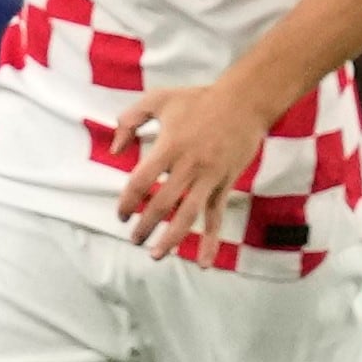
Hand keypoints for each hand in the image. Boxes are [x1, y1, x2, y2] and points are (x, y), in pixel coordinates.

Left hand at [108, 81, 275, 261]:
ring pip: (188, 215)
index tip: (120, 215)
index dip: (127, 202)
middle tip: (134, 239)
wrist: (245, 102)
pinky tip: (203, 262)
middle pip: (162, 204)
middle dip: (145, 226)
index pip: (141, 182)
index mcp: (169, 147)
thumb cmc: (198, 99)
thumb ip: (129, 121)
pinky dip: (210, 241)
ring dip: (172, 238)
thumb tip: (115, 150)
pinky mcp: (225, 183)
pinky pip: (216, 216)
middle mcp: (189, 166)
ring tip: (156, 255)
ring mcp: (210, 177)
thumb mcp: (157, 100)